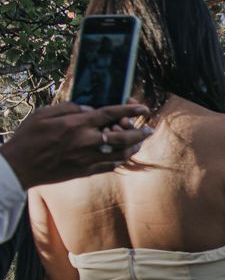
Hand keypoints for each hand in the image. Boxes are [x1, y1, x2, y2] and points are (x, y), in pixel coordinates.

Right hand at [0, 102, 153, 188]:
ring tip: (140, 141)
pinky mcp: (86, 171)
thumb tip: (88, 108)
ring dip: (134, 147)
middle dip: (140, 132)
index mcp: (77, 124)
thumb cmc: (28, 137)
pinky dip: (120, 159)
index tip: (144, 108)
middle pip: (123, 136)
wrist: (20, 166)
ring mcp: (88, 158)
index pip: (110, 114)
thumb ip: (68, 108)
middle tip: (149, 128)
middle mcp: (87, 141)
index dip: (129, 110)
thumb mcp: (43, 114)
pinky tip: (123, 155)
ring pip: (121, 154)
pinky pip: (110, 165)